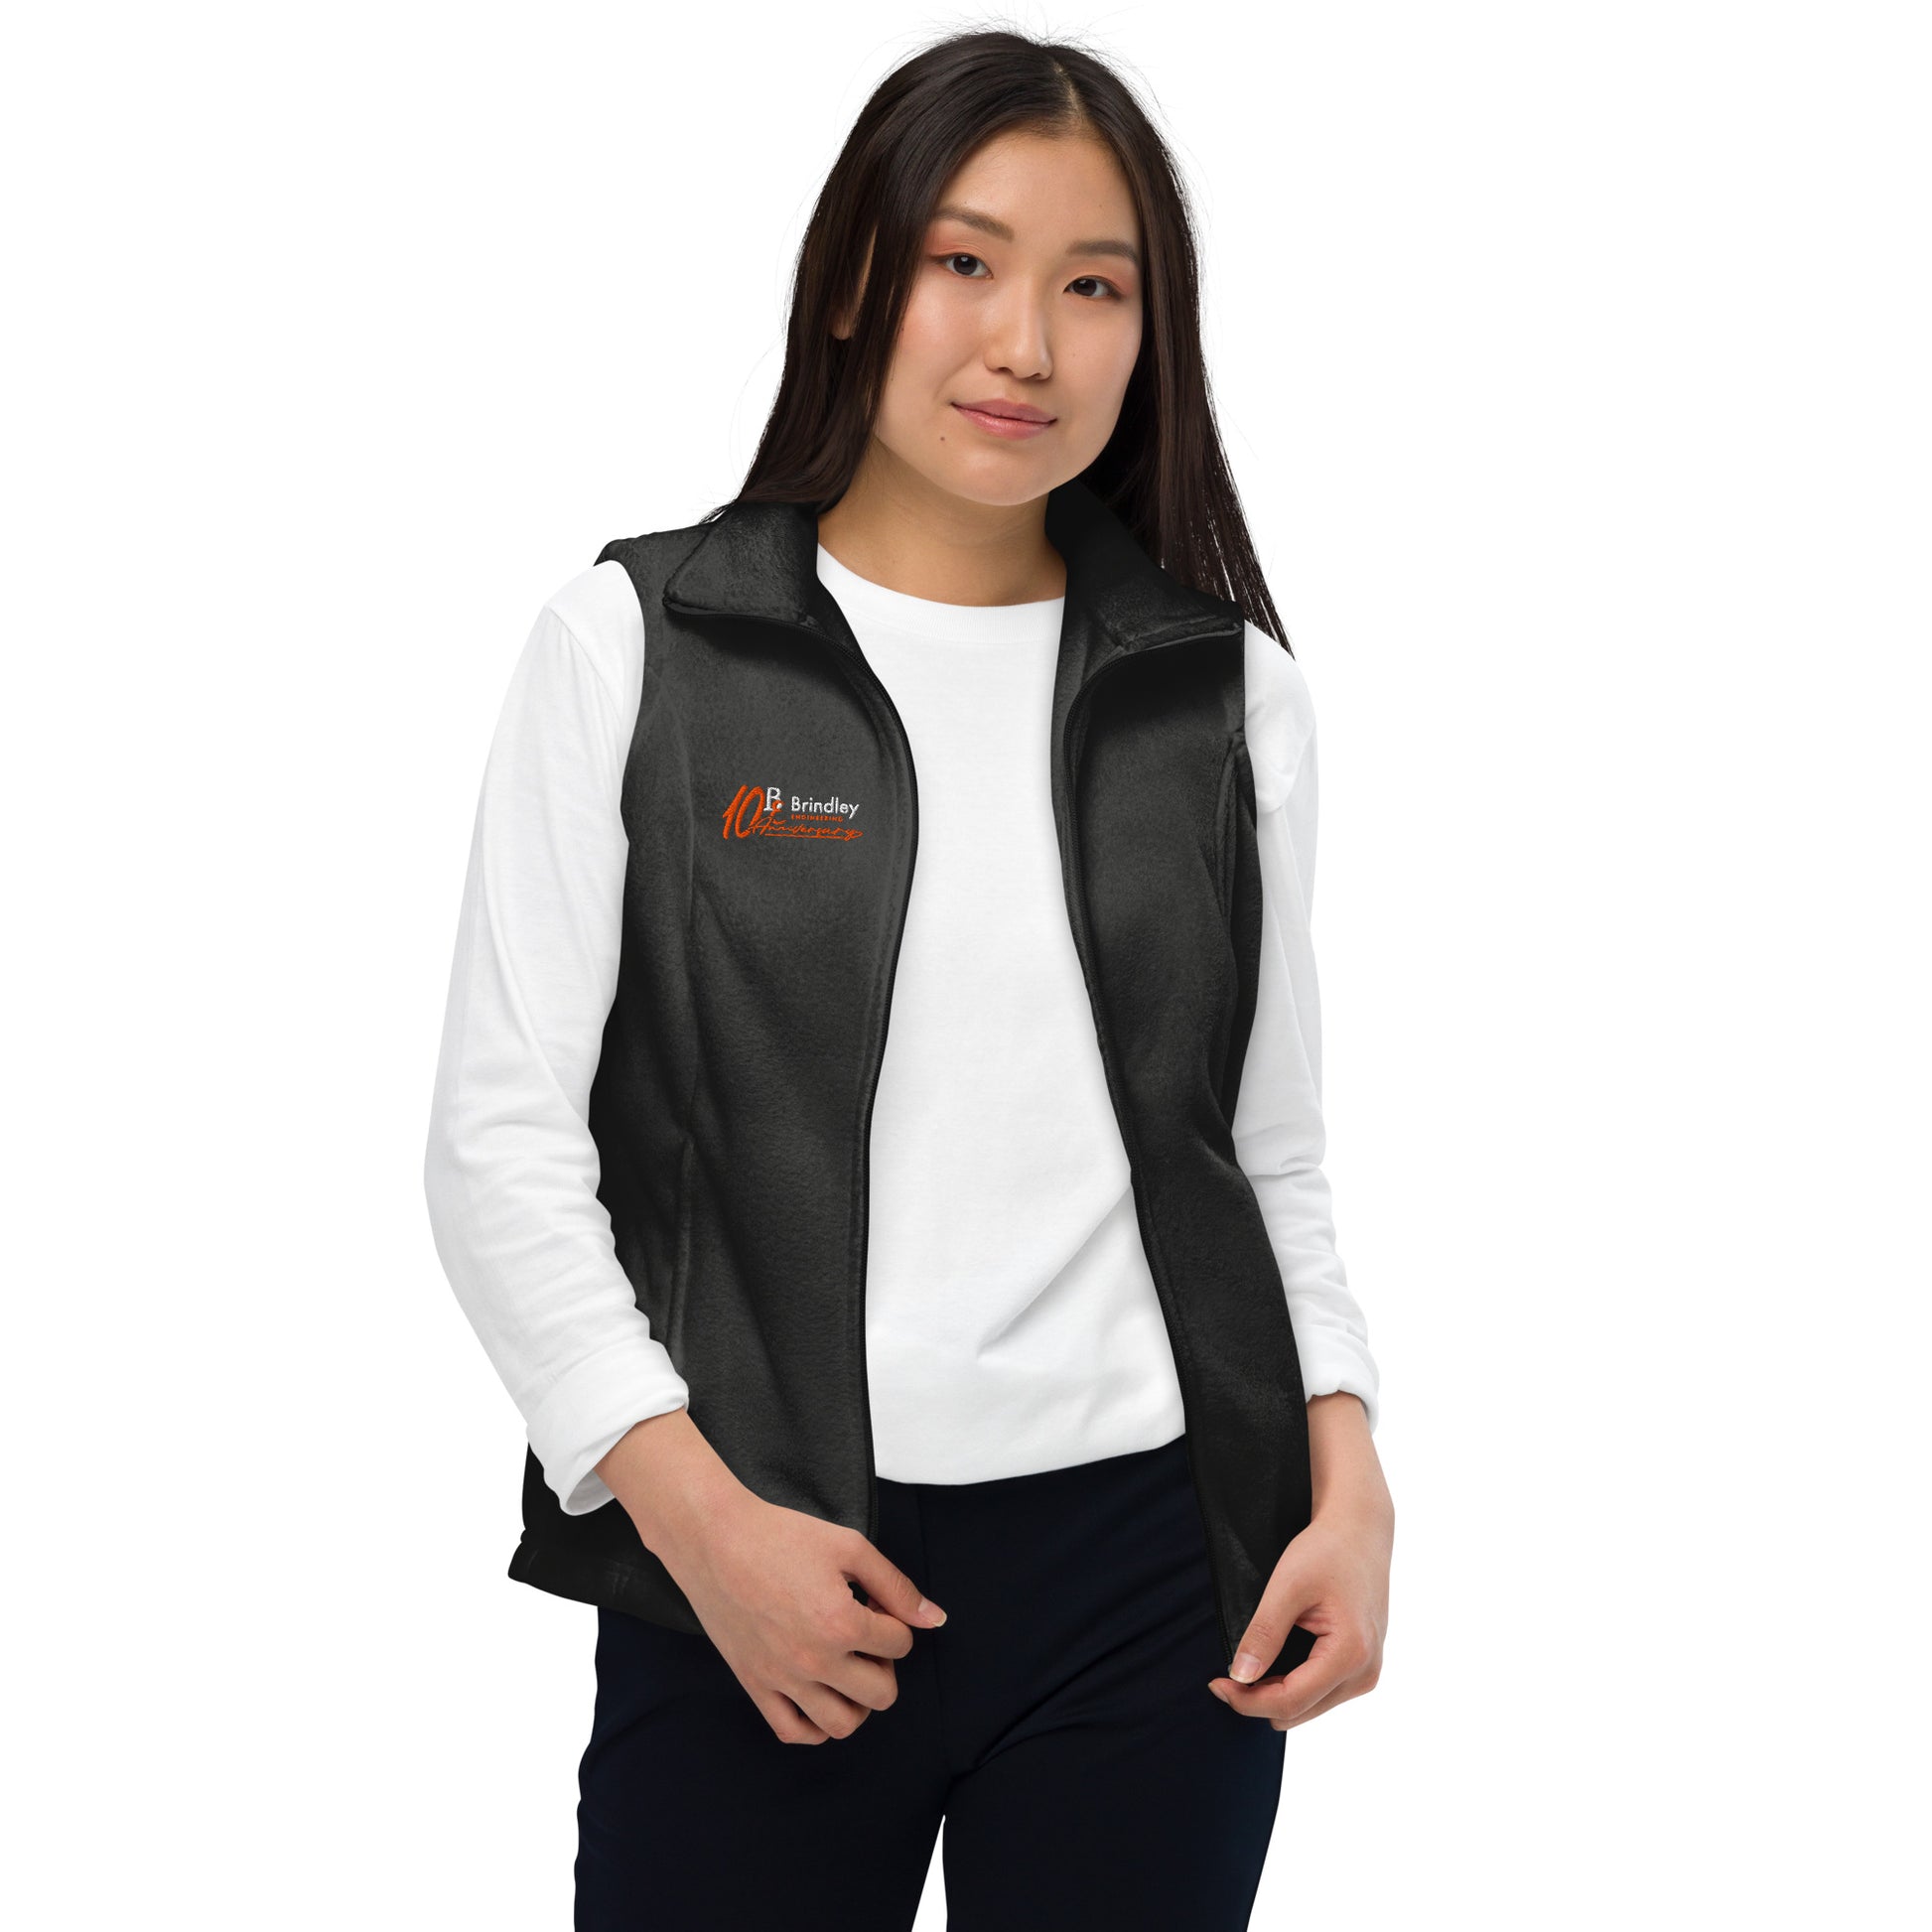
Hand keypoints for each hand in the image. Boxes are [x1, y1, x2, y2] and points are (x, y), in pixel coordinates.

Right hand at [663, 1486, 947, 1744]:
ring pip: (843, 1724)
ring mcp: (782, 1679)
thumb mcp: (849, 1547)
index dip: (893, 1619)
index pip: (900, 1644)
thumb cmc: (781, 1535)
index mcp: (841, 1624)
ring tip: (847, 1668)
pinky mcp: (755, 1685)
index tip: (870, 1600)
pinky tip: (819, 1694)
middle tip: (866, 1637)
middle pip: (881, 1694)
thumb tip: (934, 1619)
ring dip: (857, 1701)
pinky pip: (794, 1731)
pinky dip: (815, 1725)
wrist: (715, 1540)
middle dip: (885, 1665)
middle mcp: (814, 1661)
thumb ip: (896, 1586)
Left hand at [1208, 1392, 1392, 1729]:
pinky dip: (1294, 1685)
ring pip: (1310, 1708)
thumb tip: (1239, 1678)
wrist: (1360, 1528)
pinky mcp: (1363, 1665)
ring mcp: (1368, 1672)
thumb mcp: (1287, 1586)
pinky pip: (1322, 1693)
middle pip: (1299, 1711)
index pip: (1289, 1701)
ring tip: (1248, 1666)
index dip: (1246, 1699)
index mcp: (1351, 1654)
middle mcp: (1366, 1673)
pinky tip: (1274, 1662)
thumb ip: (1264, 1633)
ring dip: (1276, 1694)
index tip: (1214, 1683)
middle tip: (1225, 1675)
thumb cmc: (1325, 1549)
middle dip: (1259, 1699)